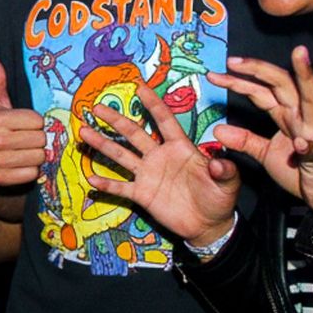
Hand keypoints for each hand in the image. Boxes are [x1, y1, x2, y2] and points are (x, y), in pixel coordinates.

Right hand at [0, 56, 45, 186]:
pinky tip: (20, 164)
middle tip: (25, 139)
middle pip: (41, 140)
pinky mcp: (0, 178)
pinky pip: (32, 173)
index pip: (38, 121)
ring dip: (36, 155)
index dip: (35, 123)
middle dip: (37, 139)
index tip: (24, 125)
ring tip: (24, 151)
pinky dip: (31, 170)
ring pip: (39, 157)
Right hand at [77, 84, 239, 247]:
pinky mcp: (142, 194)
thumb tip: (218, 162)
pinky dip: (106, 184)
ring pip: (121, 156)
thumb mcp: (228, 183)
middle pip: (134, 133)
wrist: (208, 225)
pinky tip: (91, 179)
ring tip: (84, 132)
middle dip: (116, 120)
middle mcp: (159, 156)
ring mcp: (148, 174)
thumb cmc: (219, 198)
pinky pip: (121, 187)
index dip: (153, 104)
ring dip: (103, 144)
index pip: (164, 121)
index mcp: (180, 148)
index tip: (140, 87)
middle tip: (97, 107)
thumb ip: (224, 171)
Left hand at [209, 47, 312, 215]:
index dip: (241, 80)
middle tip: (234, 60)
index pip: (263, 91)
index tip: (215, 75)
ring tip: (299, 57)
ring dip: (307, 78)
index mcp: (288, 116)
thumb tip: (219, 129)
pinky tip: (302, 142)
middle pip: (284, 83)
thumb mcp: (265, 153)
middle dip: (260, 68)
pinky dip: (310, 145)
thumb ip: (245, 140)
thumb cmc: (300, 170)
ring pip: (312, 99)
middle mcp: (302, 117)